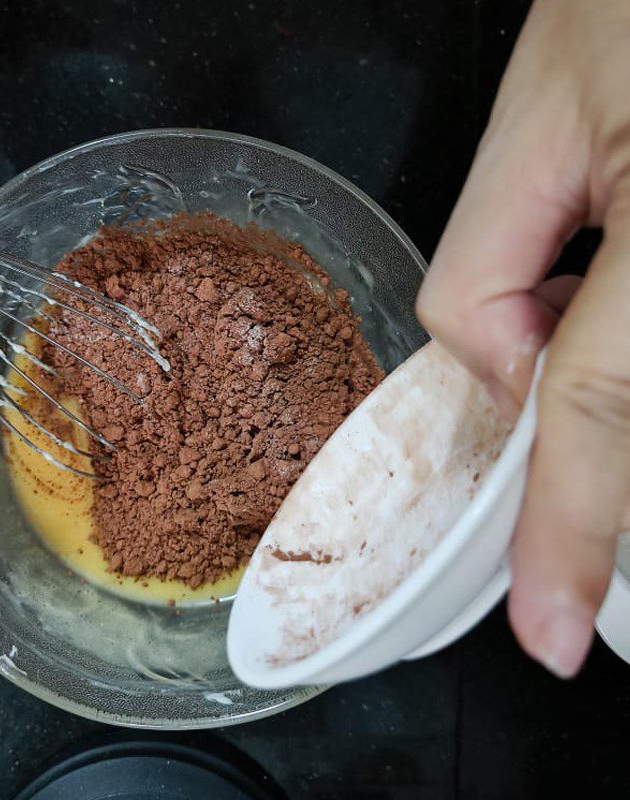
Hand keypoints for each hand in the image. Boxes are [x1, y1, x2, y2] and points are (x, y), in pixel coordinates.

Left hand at [416, 0, 629, 677]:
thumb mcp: (537, 118)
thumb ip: (489, 269)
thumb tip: (509, 379)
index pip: (605, 410)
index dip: (570, 534)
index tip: (546, 633)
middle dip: (595, 472)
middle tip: (563, 457)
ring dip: (616, 412)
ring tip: (589, 286)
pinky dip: (628, 367)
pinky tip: (603, 305)